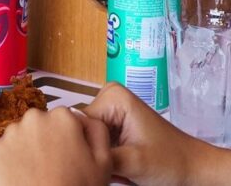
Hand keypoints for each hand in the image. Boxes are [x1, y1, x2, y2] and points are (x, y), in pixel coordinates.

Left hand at [0, 107, 110, 185]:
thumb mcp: (104, 161)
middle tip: (54, 165)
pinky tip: (23, 176)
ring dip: (27, 149)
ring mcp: (11, 133)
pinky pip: (5, 151)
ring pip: (21, 136)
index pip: (64, 118)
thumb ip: (96, 130)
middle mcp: (34, 118)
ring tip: (38, 173)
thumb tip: (84, 117)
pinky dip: (11, 161)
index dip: (67, 137)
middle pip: (40, 125)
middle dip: (46, 140)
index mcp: (62, 118)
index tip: (69, 153)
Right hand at [84, 82, 229, 185]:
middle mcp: (108, 96)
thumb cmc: (170, 163)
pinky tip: (119, 164)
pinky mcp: (114, 123)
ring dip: (99, 154)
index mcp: (112, 96)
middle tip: (116, 165)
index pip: (79, 123)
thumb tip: (70, 152)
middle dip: (94, 150)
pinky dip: (104, 155)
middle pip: (82, 129)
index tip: (106, 162)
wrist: (194, 169)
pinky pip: (96, 140)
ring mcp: (111, 109)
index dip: (88, 146)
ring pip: (87, 137)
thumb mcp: (132, 162)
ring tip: (119, 166)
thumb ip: (98, 152)